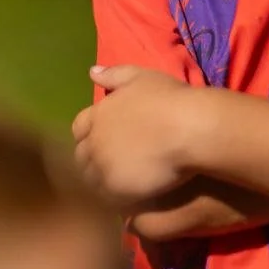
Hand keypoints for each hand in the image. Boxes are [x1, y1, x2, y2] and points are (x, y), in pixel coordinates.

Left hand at [71, 65, 194, 206]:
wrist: (189, 128)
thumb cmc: (169, 99)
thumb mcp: (142, 77)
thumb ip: (115, 75)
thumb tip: (91, 72)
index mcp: (98, 114)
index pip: (79, 128)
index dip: (91, 133)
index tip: (106, 137)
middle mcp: (94, 141)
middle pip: (81, 155)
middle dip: (93, 156)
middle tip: (115, 160)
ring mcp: (103, 167)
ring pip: (91, 177)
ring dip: (101, 177)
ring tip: (122, 178)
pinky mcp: (116, 188)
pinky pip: (106, 196)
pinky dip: (113, 194)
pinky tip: (128, 191)